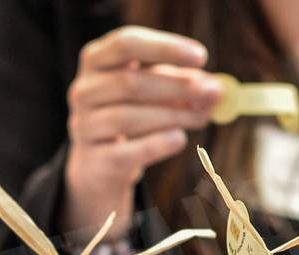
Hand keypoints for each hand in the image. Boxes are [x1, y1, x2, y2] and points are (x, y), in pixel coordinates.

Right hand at [62, 26, 222, 239]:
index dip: (165, 48)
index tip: (201, 56)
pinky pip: (127, 152)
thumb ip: (183, 86)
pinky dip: (158, 144)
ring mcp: (84, 127)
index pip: (126, 43)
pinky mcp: (94, 161)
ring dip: (173, 116)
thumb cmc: (131, 117)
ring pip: (128, 118)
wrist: (99, 167)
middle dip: (177, 87)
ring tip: (202, 118)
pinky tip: (180, 139)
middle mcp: (83, 91)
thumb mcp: (154, 94)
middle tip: (213, 92)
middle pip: (130, 83)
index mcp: (96, 61)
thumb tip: (215, 90)